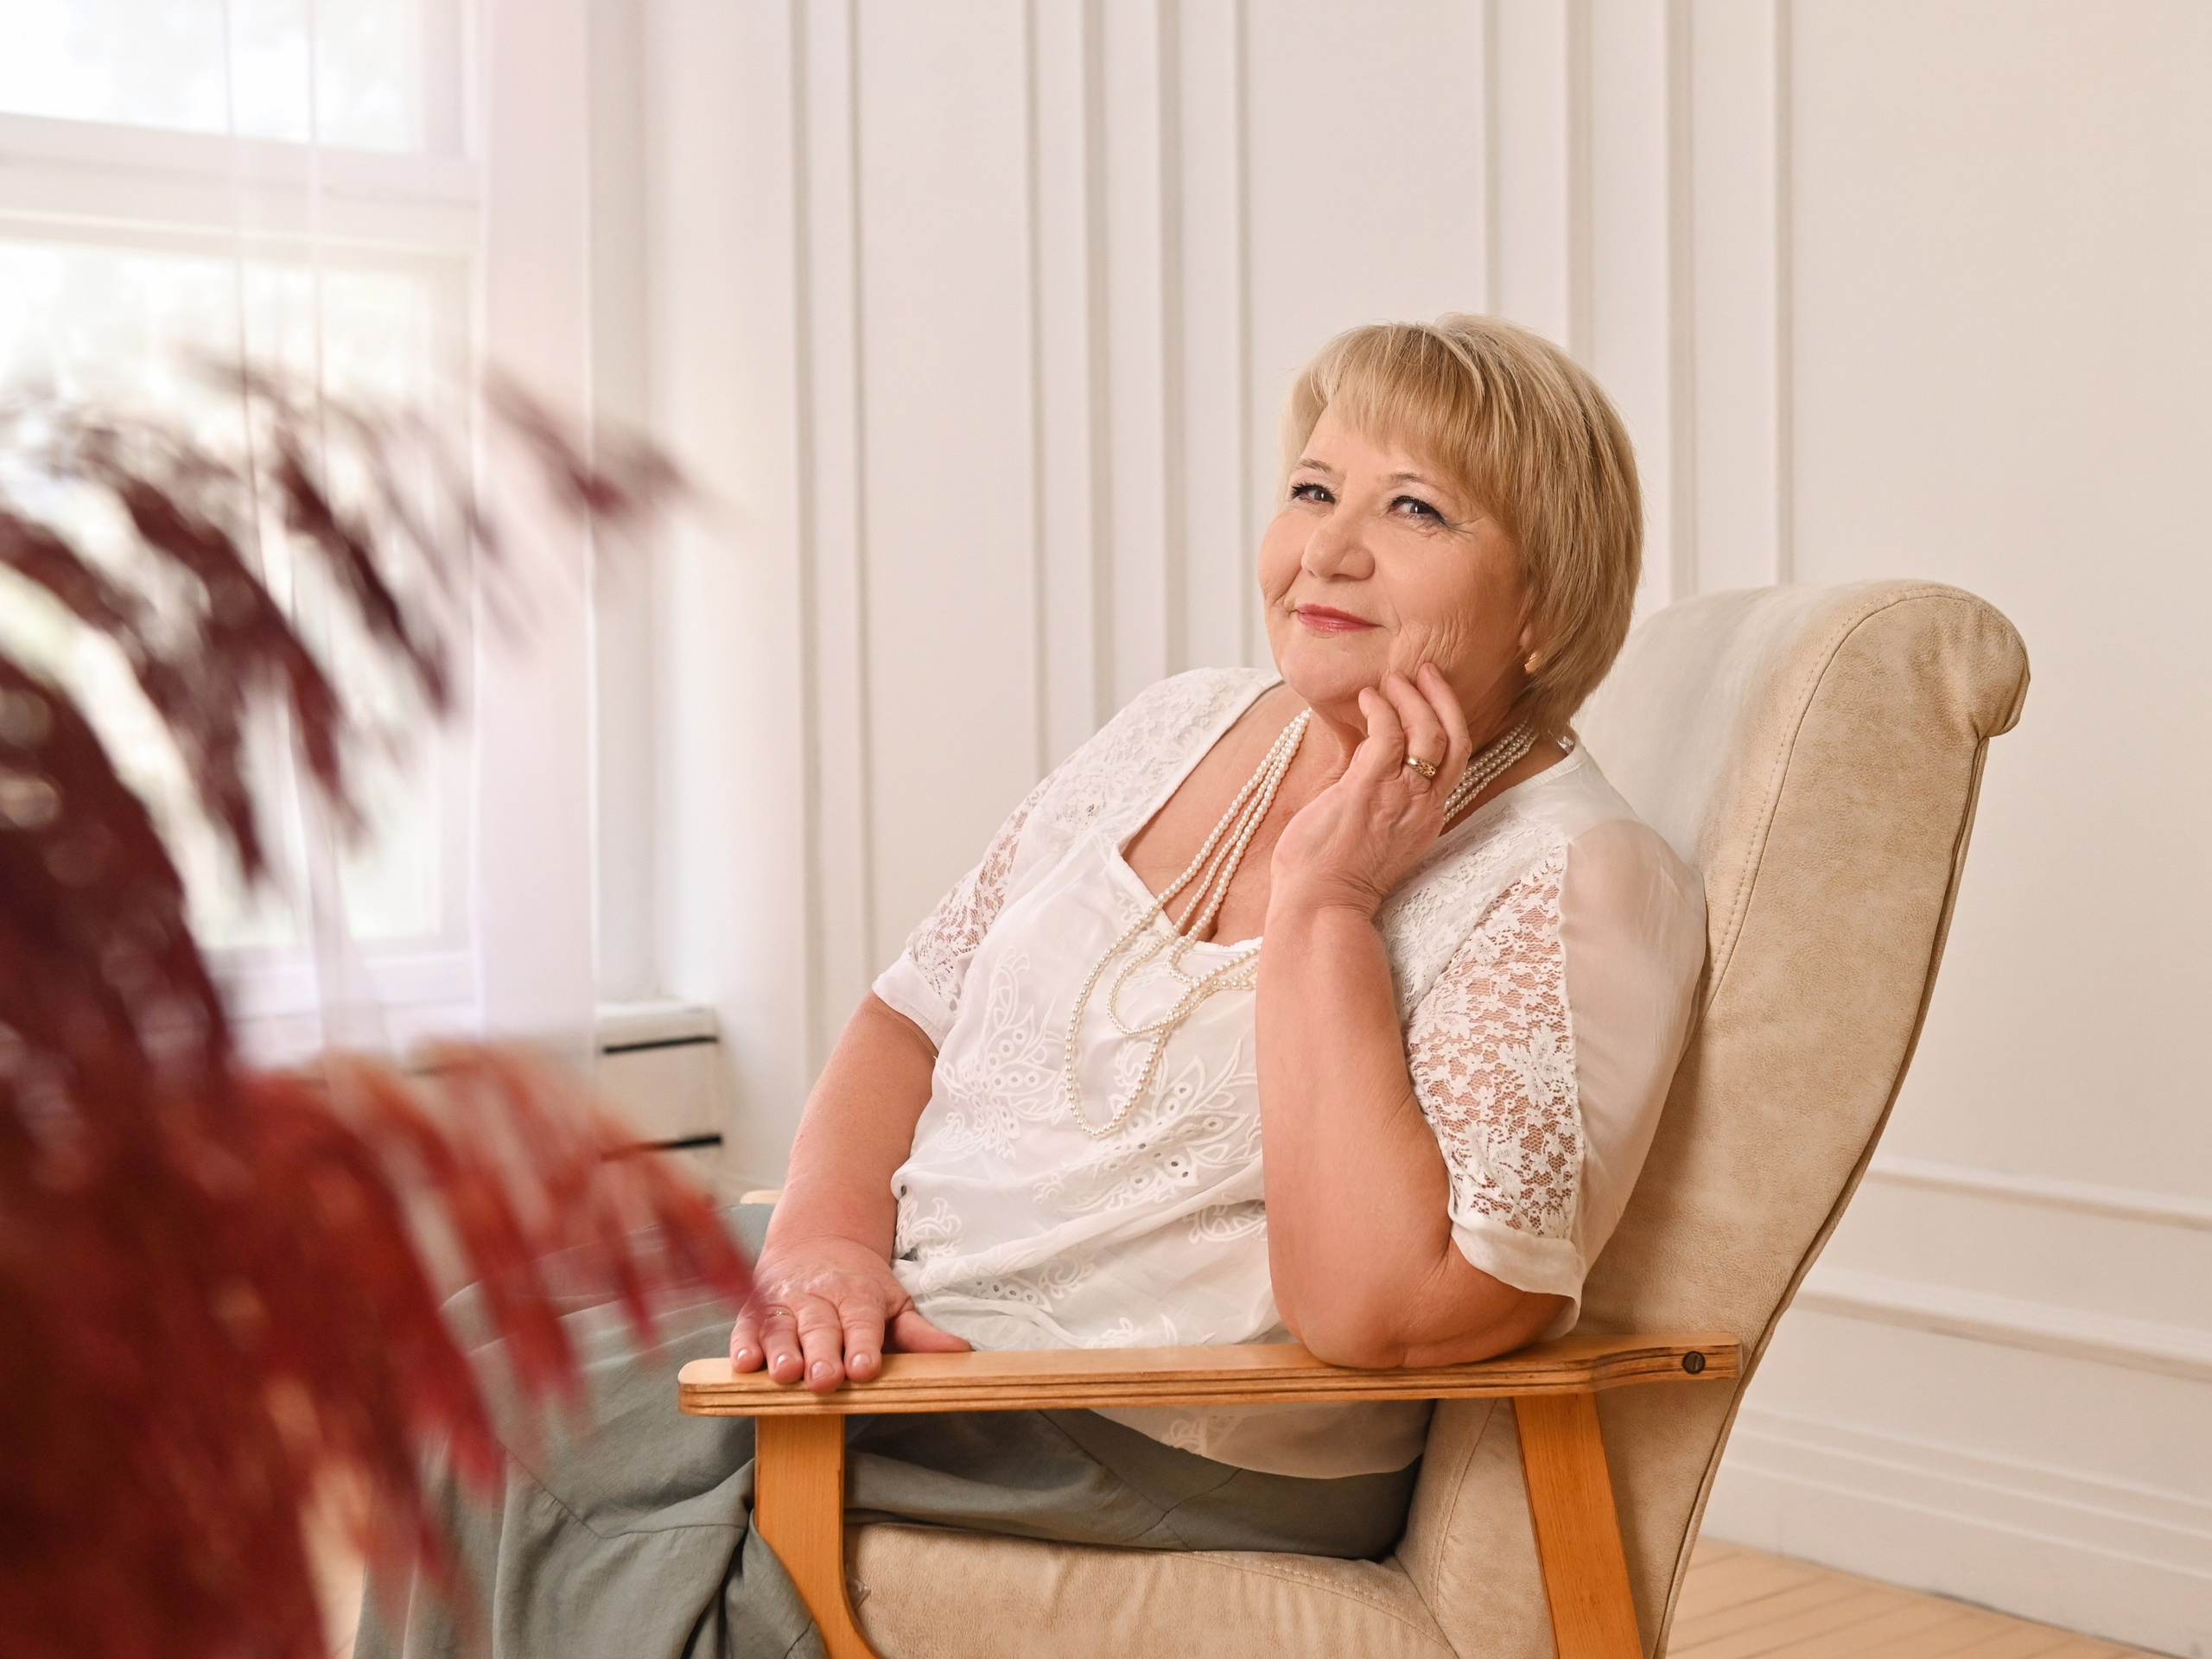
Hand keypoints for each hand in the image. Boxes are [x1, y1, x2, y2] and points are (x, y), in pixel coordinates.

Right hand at [728, 1233, 969, 1392]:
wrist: (818, 1242)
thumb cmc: (861, 1286)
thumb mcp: (894, 1302)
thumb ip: (920, 1333)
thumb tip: (961, 1351)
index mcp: (857, 1295)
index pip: (862, 1322)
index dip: (863, 1345)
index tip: (865, 1368)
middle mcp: (819, 1297)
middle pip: (821, 1327)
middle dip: (822, 1353)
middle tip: (825, 1379)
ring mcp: (785, 1301)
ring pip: (782, 1327)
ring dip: (782, 1350)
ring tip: (784, 1373)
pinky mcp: (755, 1308)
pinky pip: (747, 1324)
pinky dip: (744, 1342)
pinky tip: (744, 1362)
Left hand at [1270, 664, 1475, 919]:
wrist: (1320, 905)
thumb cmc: (1331, 874)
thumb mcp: (1370, 831)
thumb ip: (1374, 794)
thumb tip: (1359, 757)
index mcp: (1427, 817)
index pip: (1455, 760)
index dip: (1448, 720)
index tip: (1431, 694)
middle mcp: (1423, 806)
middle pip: (1455, 739)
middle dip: (1442, 698)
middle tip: (1422, 671)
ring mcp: (1400, 796)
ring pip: (1428, 733)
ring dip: (1411, 698)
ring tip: (1391, 680)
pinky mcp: (1369, 789)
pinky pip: (1387, 735)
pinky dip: (1380, 710)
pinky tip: (1366, 698)